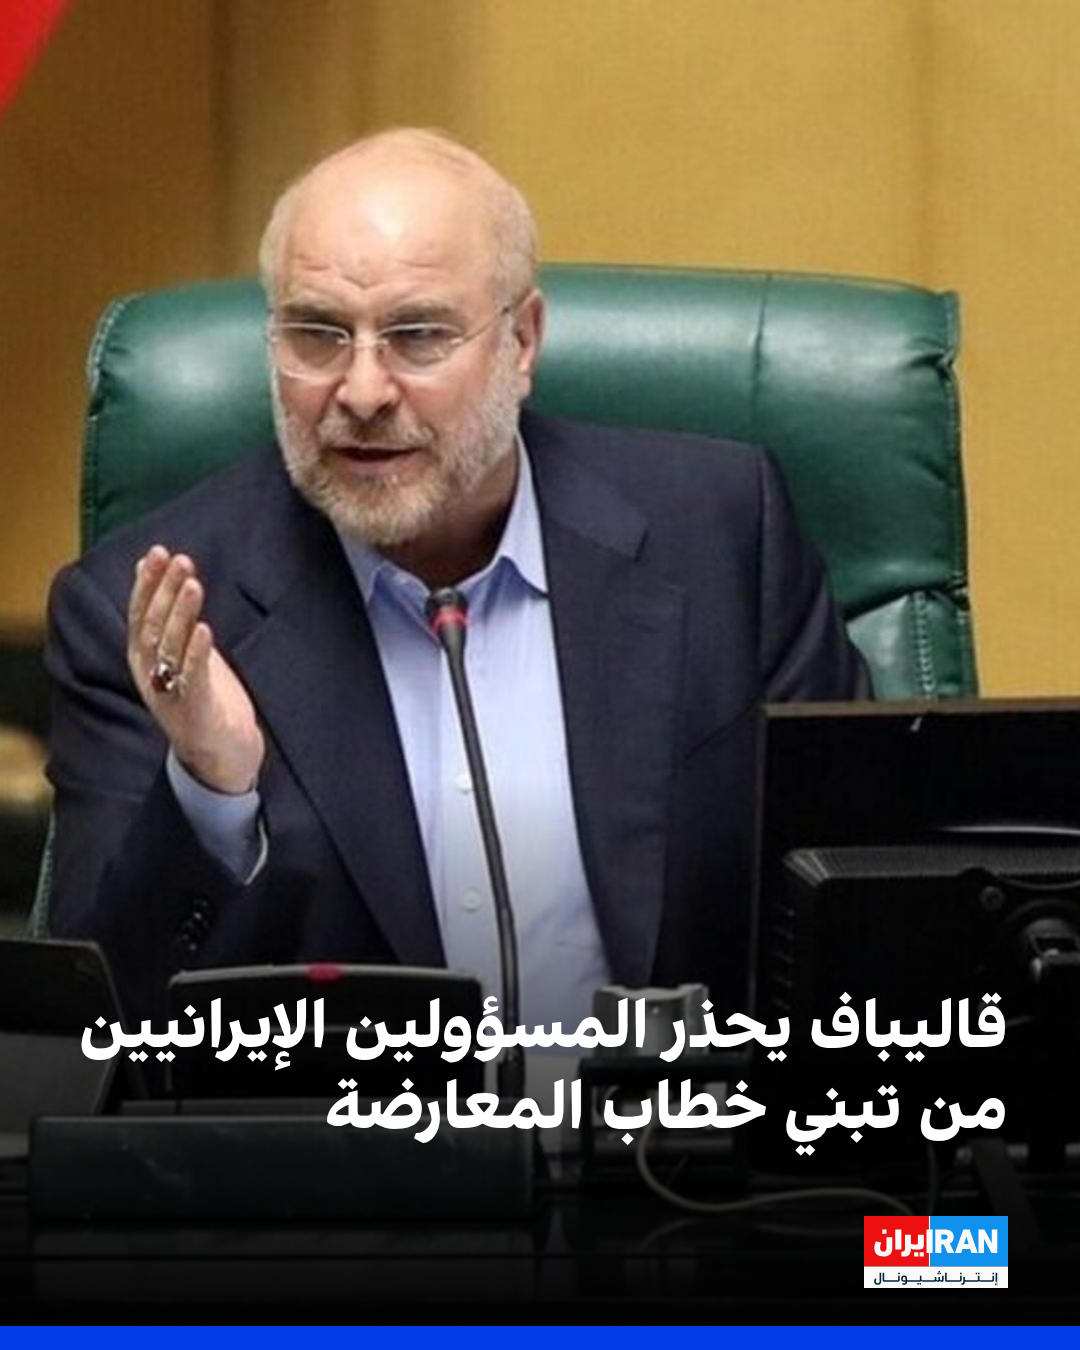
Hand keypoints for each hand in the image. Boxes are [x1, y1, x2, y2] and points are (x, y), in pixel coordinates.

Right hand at [127, 546, 264, 793]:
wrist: (220, 757)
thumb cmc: (202, 698)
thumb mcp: (180, 651)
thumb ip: (165, 612)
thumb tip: (147, 567)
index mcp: (144, 660)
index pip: (139, 615)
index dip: (147, 584)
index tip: (157, 553)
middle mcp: (151, 675)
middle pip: (153, 627)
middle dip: (165, 591)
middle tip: (179, 560)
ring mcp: (170, 695)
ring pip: (171, 649)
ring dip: (181, 614)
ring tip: (192, 584)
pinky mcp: (195, 712)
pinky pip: (193, 679)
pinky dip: (198, 653)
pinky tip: (205, 629)